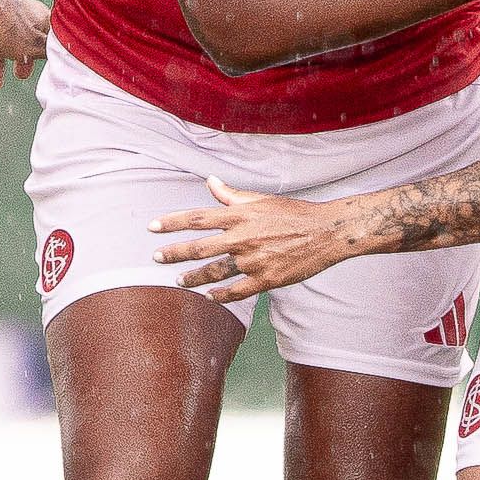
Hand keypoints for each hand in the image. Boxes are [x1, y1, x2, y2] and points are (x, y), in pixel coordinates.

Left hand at [0, 0, 51, 89]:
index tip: (48, 69)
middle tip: (20, 75)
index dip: (48, 52)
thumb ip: (45, 54)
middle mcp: (16, 16)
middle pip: (19, 41)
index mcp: (36, 19)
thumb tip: (62, 60)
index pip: (47, 37)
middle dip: (20, 60)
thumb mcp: (33, 45)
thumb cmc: (7, 23)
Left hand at [151, 180, 354, 300]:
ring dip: (194, 278)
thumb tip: (210, 182)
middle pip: (200, 247)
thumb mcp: (261, 200)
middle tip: (156, 258)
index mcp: (241, 215)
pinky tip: (210, 297)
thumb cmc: (293, 213)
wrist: (326, 232)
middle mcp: (244, 237)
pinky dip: (221, 296)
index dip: (172, 222)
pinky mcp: (267, 279)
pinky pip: (238, 291)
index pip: (198, 217)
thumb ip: (232, 194)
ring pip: (215, 272)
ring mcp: (255, 260)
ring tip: (179, 281)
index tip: (152, 227)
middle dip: (174, 253)